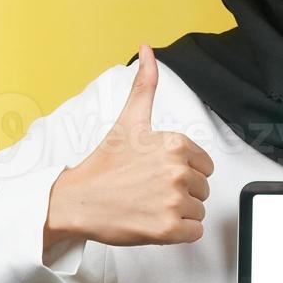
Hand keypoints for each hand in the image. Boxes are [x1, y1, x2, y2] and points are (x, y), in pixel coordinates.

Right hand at [44, 42, 215, 248]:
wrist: (77, 200)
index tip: (157, 173)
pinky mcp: (168, 229)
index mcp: (176, 144)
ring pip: (198, 211)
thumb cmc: (104, 164)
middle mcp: (178, 170)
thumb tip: (147, 49)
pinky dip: (177, 233)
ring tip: (149, 205)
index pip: (205, 166)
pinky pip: (194, 232)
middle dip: (180, 193)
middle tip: (149, 190)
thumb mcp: (129, 120)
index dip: (183, 172)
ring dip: (178, 213)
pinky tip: (153, 222)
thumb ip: (145, 84)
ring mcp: (173, 200)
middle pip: (203, 189)